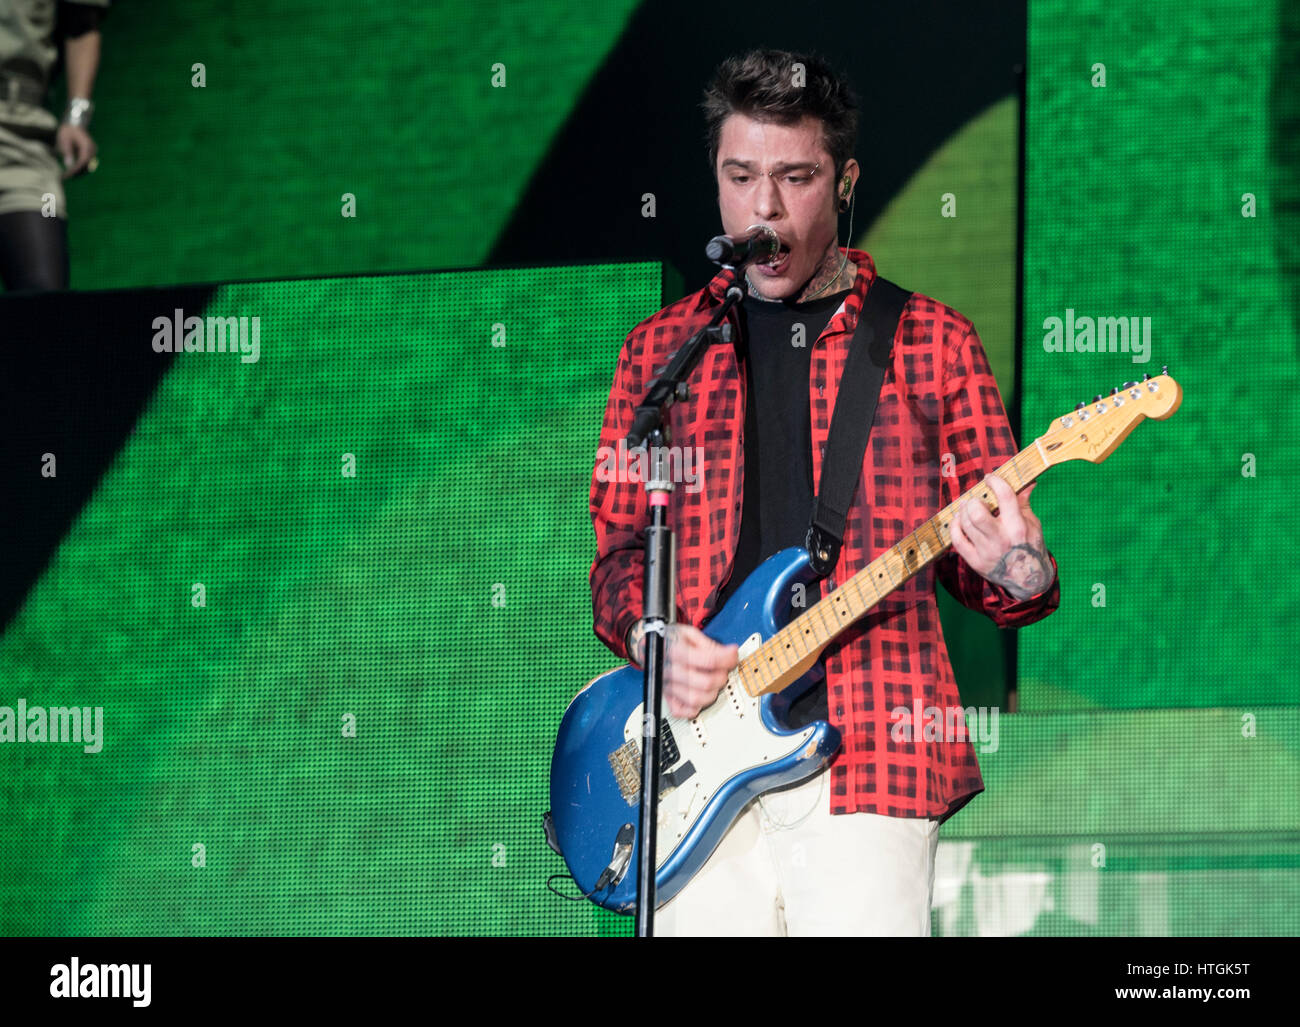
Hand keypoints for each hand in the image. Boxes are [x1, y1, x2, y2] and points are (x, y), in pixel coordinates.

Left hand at [57, 123, 96, 178]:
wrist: (74, 124)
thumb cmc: (67, 131)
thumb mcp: (64, 140)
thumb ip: (67, 152)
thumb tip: (69, 166)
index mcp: (87, 146)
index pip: (82, 161)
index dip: (75, 169)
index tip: (67, 174)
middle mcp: (92, 150)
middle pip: (86, 165)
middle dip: (77, 172)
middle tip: (66, 177)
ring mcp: (93, 151)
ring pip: (88, 165)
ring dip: (79, 171)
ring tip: (68, 175)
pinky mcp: (91, 153)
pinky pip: (87, 162)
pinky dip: (80, 167)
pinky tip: (72, 170)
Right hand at [630, 622, 737, 719]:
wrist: (649, 646)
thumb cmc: (670, 640)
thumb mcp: (689, 633)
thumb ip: (709, 644)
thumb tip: (730, 653)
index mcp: (675, 651)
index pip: (708, 660)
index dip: (727, 659)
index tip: (732, 654)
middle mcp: (670, 670)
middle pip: (705, 683)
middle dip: (722, 677)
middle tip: (723, 671)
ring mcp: (667, 686)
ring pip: (696, 699)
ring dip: (712, 693)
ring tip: (713, 684)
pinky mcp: (666, 697)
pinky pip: (680, 711)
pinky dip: (693, 709)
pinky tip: (699, 696)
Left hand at [949, 474, 1054, 600]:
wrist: (1028, 580)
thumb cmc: (1030, 547)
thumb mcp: (1032, 524)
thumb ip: (1024, 503)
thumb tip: (1027, 482)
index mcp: (1018, 527)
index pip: (1005, 497)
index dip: (995, 482)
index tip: (990, 479)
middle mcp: (1001, 540)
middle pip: (977, 513)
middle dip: (974, 501)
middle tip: (977, 500)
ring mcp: (986, 552)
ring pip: (965, 524)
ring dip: (963, 511)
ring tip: (968, 507)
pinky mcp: (975, 562)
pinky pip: (957, 540)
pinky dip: (955, 526)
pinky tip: (960, 520)